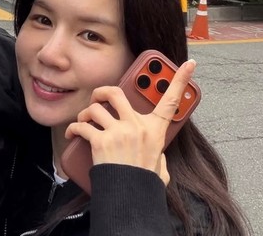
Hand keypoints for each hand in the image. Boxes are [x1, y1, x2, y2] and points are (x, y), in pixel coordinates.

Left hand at [65, 59, 196, 184]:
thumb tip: (154, 149)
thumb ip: (156, 150)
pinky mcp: (101, 140)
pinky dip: (73, 129)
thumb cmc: (143, 183)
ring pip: (95, 108)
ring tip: (84, 123)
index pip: (172, 101)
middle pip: (115, 92)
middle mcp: (138, 126)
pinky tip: (73, 134)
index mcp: (155, 130)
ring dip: (85, 115)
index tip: (190, 64)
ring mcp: (119, 132)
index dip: (181, 80)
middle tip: (98, 97)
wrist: (129, 198)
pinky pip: (81, 126)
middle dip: (102, 92)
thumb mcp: (159, 163)